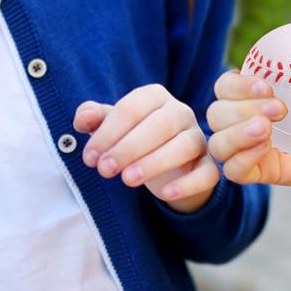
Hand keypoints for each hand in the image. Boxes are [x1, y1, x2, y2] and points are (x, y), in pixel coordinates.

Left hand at [74, 84, 218, 213]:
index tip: (89, 157)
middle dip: (128, 147)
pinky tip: (165, 194)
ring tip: (127, 180)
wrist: (167, 169)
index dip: (108, 132)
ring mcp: (198, 138)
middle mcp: (181, 112)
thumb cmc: (134, 140)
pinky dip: (187, 183)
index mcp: (155, 97)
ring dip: (154, 162)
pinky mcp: (209, 166)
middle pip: (159, 124)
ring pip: (185, 145)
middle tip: (104, 170)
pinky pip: (207, 172)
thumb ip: (94, 118)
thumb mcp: (113, 128)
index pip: (131, 108)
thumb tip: (82, 119)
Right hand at [206, 70, 290, 195]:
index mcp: (246, 97)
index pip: (224, 87)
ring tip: (268, 129)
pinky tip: (266, 148)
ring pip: (218, 143)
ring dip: (239, 134)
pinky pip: (232, 170)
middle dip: (243, 109)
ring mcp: (242, 150)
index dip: (239, 85)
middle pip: (215, 114)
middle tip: (279, 109)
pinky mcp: (251, 173)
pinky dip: (244, 158)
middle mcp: (237, 123)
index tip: (268, 86)